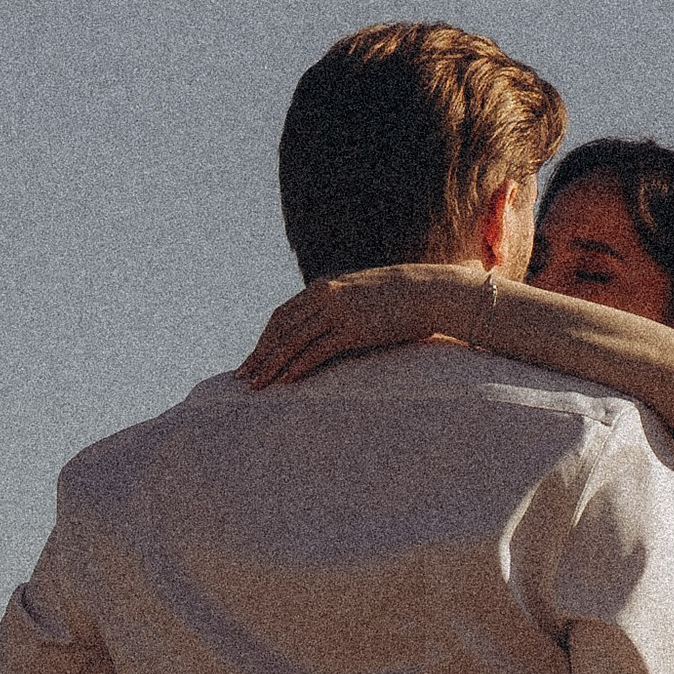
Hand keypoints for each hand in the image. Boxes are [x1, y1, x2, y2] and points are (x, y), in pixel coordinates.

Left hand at [240, 263, 488, 388]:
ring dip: (271, 365)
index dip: (264, 339)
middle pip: (280, 329)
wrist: (430, 291)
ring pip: (293, 341)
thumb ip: (340, 307)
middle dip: (259, 355)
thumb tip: (326, 326)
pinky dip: (298, 366)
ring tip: (257, 386)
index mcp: (323, 287)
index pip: (282, 315)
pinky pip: (317, 351)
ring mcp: (338, 312)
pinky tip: (285, 381)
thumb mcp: (362, 296)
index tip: (252, 359)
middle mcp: (324, 296)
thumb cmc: (400, 297)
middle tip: (243, 378)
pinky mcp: (353, 329)